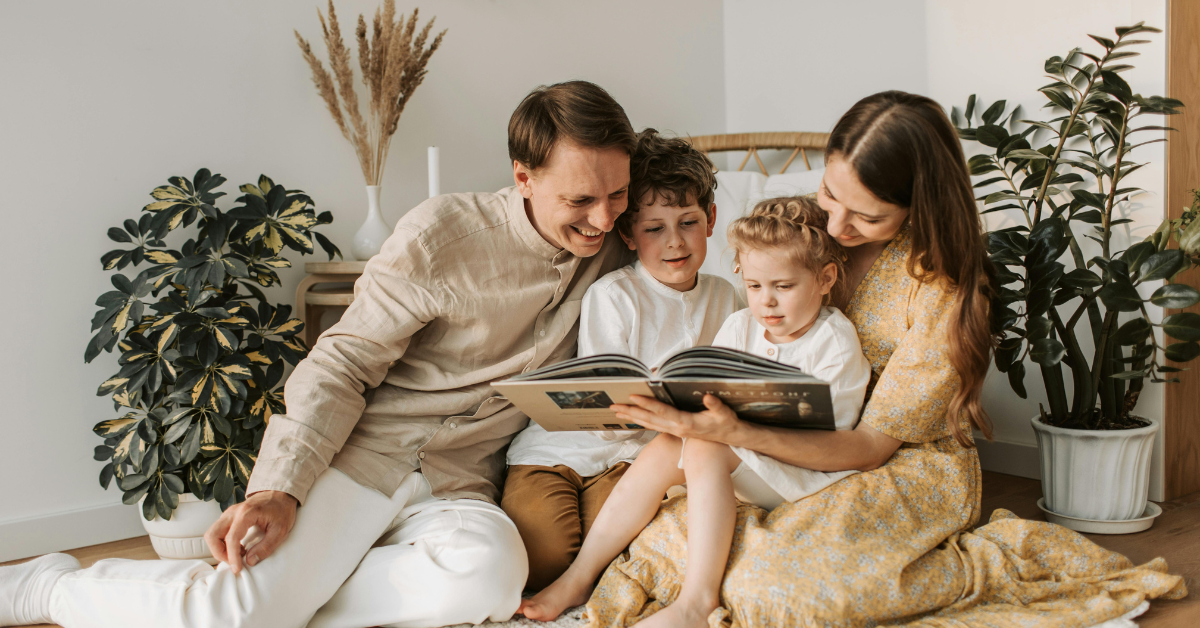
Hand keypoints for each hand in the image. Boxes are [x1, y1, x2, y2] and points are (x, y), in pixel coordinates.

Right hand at [204, 490, 297, 573]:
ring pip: (212, 534)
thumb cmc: (281, 509)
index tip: (237, 569)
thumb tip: (250, 561)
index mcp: (246, 513)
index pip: (231, 538)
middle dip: (219, 553)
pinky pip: (217, 532)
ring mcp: (229, 513)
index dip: (232, 557)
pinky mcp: (229, 517)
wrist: (280, 494)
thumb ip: (266, 547)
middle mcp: (233, 512)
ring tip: (238, 554)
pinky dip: (222, 543)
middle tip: (233, 561)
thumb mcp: (280, 530)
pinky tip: (238, 547)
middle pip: (212, 535)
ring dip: (220, 548)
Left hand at [610, 394, 740, 441]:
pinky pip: (654, 426)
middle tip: (613, 405)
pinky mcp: (675, 431)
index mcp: (686, 423)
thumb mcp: (724, 413)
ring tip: (617, 411)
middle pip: (649, 419)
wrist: (730, 438)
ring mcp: (675, 431)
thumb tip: (707, 397)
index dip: (647, 403)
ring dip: (632, 417)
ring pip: (649, 424)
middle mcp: (677, 428)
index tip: (633, 396)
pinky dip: (641, 420)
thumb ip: (716, 405)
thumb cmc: (726, 423)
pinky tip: (633, 416)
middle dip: (631, 412)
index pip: (662, 411)